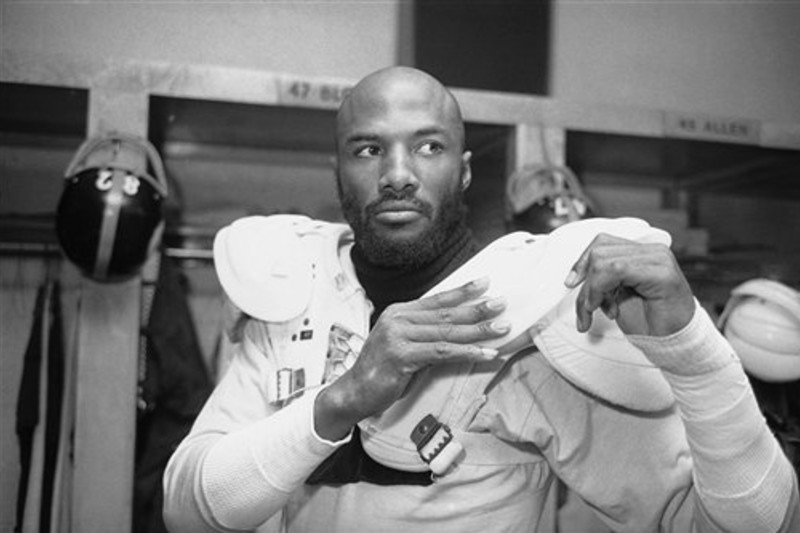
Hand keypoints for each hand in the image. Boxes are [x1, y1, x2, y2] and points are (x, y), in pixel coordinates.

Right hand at [315, 278, 508, 439]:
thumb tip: (461, 331)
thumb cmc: (382, 371)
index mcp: (398, 312)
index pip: (436, 299)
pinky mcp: (401, 355)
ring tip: (501, 328)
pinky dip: (467, 352)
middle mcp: (397, 319)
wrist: (354, 392)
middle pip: (445, 313)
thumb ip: (426, 335)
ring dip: (477, 331)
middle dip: (477, 309)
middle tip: (501, 304)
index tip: (485, 283)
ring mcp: (398, 336)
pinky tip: (485, 353)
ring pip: (447, 332)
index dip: (462, 291)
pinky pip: (442, 352)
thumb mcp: (404, 346)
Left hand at [565, 234, 694, 336]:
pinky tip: (609, 310)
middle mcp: (651, 250)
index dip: (581, 262)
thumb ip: (600, 280)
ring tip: (599, 312)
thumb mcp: (615, 295)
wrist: (673, 343)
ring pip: (603, 261)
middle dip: (586, 284)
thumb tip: (574, 277)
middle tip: (588, 309)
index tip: (571, 283)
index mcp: (641, 252)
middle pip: (599, 251)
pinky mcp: (662, 272)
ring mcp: (658, 258)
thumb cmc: (648, 321)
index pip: (602, 243)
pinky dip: (602, 290)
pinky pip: (617, 269)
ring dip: (592, 291)